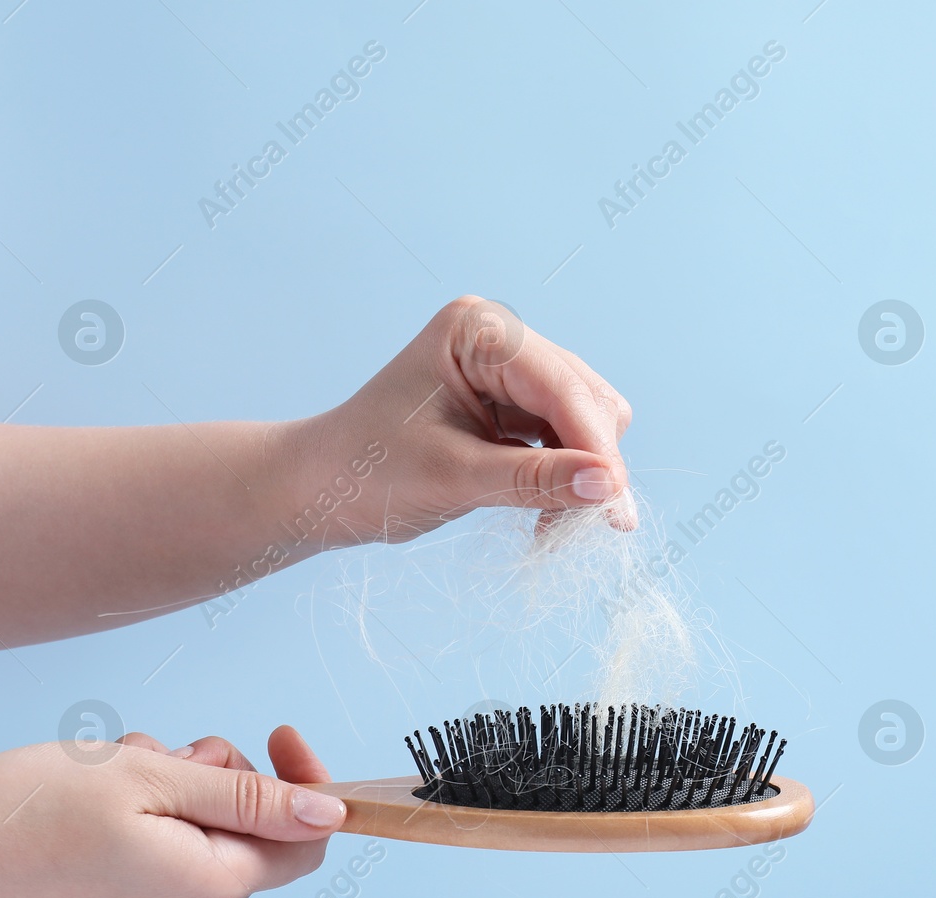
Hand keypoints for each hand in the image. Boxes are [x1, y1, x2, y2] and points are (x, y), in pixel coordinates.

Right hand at [0, 726, 342, 897]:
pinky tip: (104, 788)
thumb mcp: (156, 782)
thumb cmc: (31, 815)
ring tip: (125, 767)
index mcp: (213, 887)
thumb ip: (250, 797)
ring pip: (211, 825)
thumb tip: (331, 811)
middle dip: (227, 774)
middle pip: (258, 827)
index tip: (279, 732)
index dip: (304, 781)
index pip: (307, 839)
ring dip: (182, 781)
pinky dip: (153, 803)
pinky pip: (172, 842)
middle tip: (171, 753)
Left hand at [276, 295, 635, 545]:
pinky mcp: (512, 406)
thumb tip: (611, 489)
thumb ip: (536, 481)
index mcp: (479, 331)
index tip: (616, 511)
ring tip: (552, 528)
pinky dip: (564, 481)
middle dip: (591, 464)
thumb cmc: (366, 474)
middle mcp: (501, 339)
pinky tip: (545, 515)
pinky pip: (566, 441)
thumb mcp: (454, 478)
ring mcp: (509, 371)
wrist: (318, 491)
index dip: (596, 450)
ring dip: (581, 477)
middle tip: (583, 529)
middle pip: (588, 400)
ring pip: (586, 422)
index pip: (563, 388)